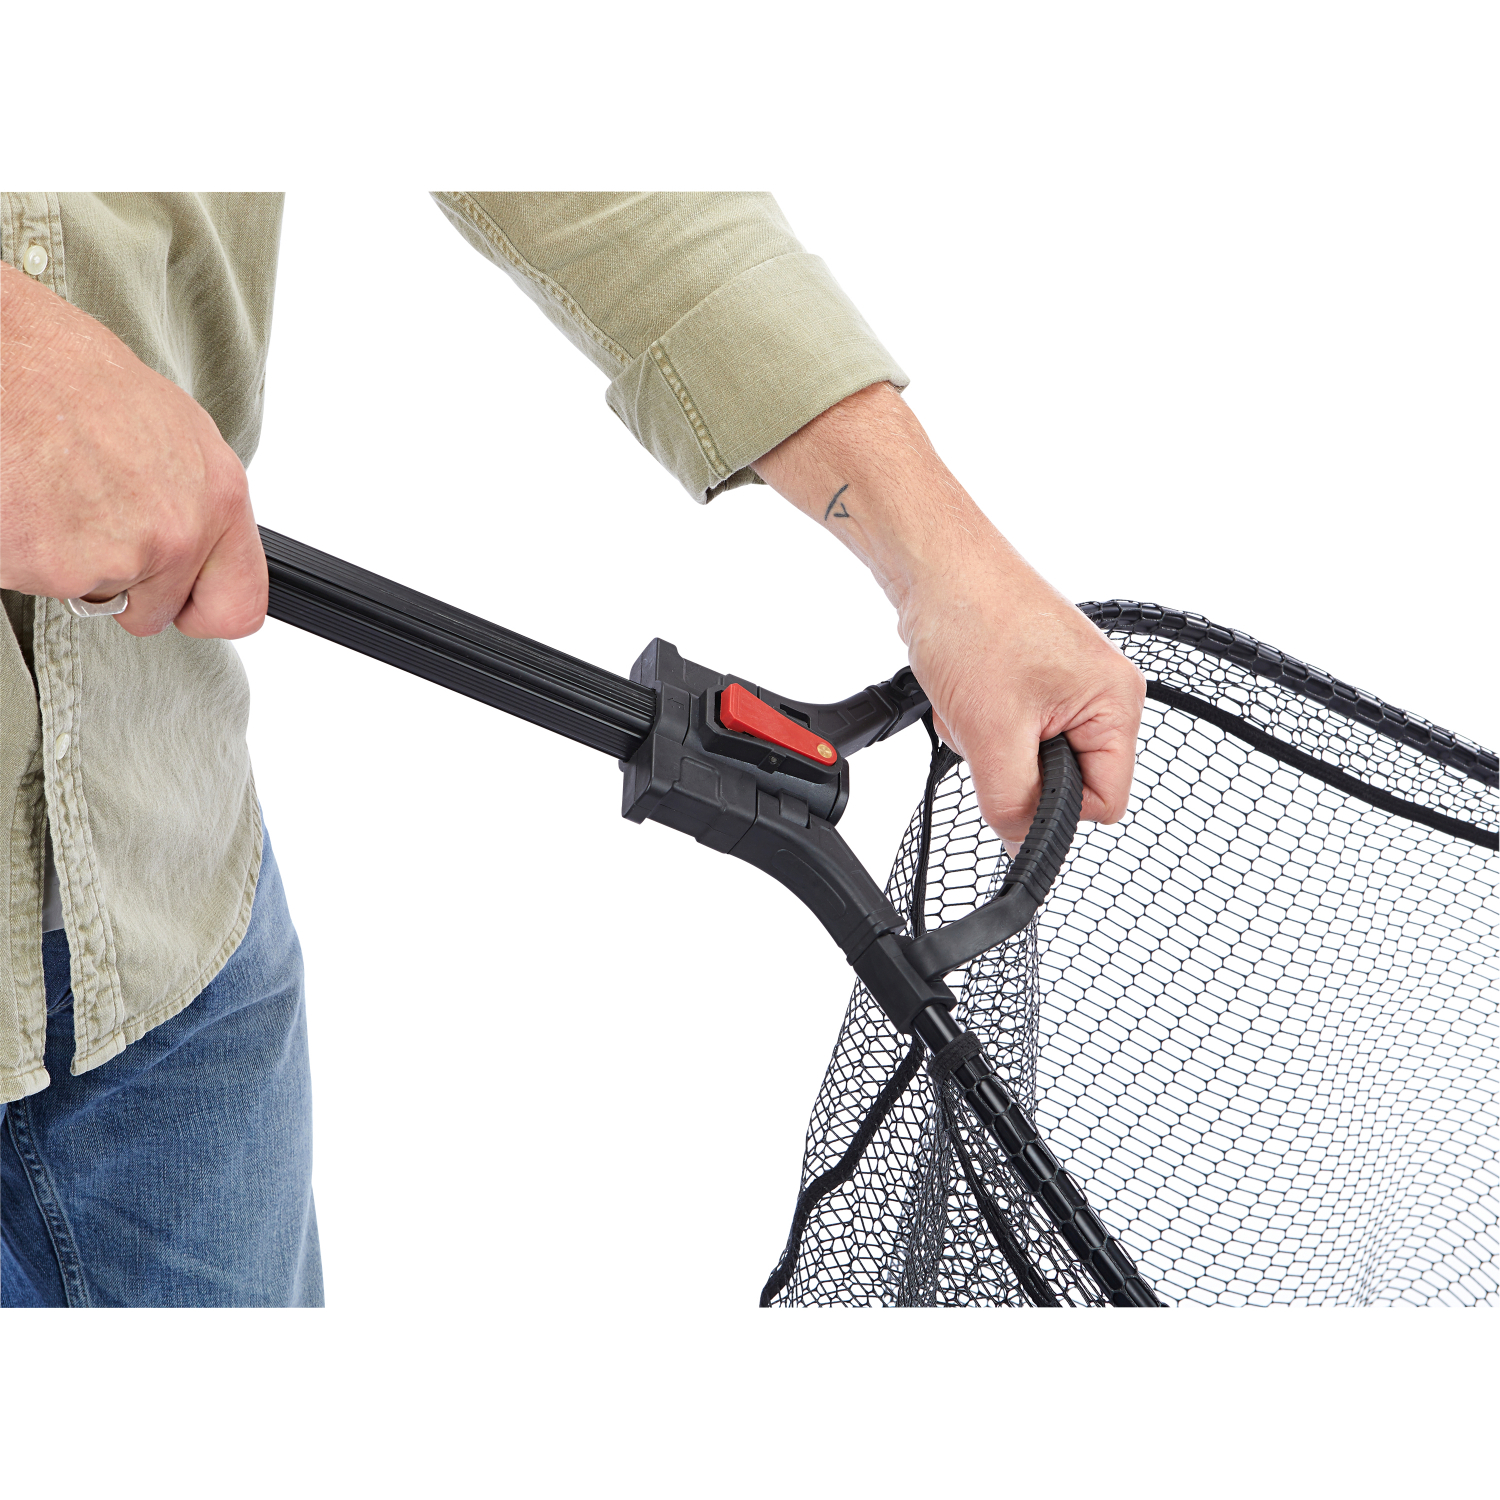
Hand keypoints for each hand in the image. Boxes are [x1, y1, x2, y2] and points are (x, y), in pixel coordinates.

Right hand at [0, 261, 266, 638]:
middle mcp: (179, 533)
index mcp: (219, 498)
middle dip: (118, 582)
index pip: (239, 607)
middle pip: (153, 612)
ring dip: (65, 559)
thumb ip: (194, 501)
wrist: (7, 357)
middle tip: (87, 518)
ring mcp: (119, 556)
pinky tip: (23, 497)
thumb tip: (198, 540)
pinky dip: (22, 551)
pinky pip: (36, 583)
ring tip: (50, 489)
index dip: (202, 611)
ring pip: (90, 595)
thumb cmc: (74, 377)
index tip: (182, 602)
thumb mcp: (171, 430)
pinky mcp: (53, 567)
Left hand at [753, 382, 1143, 842]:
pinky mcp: (1032, 671)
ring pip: (1029, 755)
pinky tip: (963, 686)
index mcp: (1118, 705)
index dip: (1052, 810)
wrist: (932, 558)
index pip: (1105, 804)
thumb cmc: (972, 619)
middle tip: (985, 727)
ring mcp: (1067, 680)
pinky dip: (978, 718)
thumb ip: (1013, 803)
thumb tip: (1020, 847)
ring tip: (971, 698)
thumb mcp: (992, 734)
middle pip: (1065, 780)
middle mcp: (1103, 692)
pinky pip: (1008, 726)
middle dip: (1013, 768)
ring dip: (989, 742)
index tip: (1011, 783)